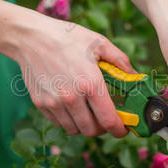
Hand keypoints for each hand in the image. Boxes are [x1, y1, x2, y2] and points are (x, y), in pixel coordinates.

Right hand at [4, 11, 133, 137]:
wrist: (31, 37)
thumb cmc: (67, 37)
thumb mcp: (99, 43)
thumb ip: (121, 61)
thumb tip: (136, 77)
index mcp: (90, 83)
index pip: (108, 121)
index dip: (119, 130)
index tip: (123, 129)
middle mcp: (71, 97)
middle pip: (91, 131)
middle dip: (102, 128)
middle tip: (105, 118)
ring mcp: (54, 102)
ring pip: (74, 129)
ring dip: (84, 125)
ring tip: (88, 112)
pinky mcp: (41, 103)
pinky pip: (59, 122)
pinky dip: (68, 120)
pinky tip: (72, 105)